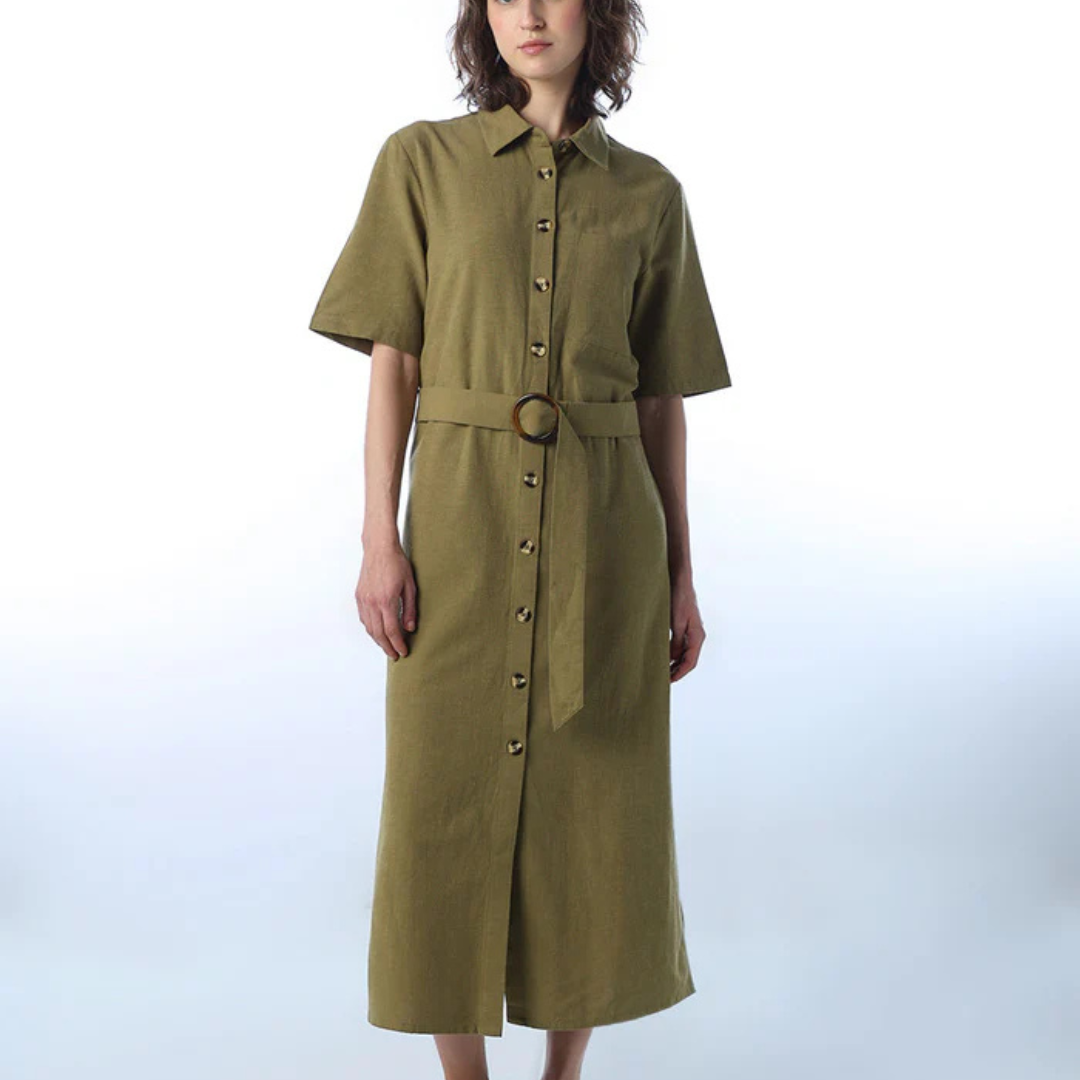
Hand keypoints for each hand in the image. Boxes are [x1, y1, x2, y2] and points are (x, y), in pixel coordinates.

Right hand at [355, 540, 417, 659]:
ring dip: (378, 640)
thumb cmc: (397, 563)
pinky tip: (377, 631)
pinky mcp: (359, 596)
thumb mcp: (410, 586)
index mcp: (386, 600)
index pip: (392, 630)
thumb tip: (410, 628)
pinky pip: (363, 618)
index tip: (403, 652)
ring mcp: (363, 599)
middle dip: (387, 647)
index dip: (398, 644)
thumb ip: (410, 609)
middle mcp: (372, 602)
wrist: (379, 548)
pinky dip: (370, 628)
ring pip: (369, 627)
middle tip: (395, 655)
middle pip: (378, 633)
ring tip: (387, 646)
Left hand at [669, 575, 705, 681]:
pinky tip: (662, 656)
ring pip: (683, 654)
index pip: (690, 662)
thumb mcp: (676, 622)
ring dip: (674, 663)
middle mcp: (696, 636)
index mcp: (697, 636)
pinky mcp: (683, 627)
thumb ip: (676, 642)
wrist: (679, 581)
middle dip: (676, 671)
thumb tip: (673, 659)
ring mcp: (690, 632)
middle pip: (688, 660)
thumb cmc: (679, 599)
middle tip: (663, 680)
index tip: (669, 681)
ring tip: (662, 671)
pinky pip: (679, 645)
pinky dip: (672, 653)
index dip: (679, 673)